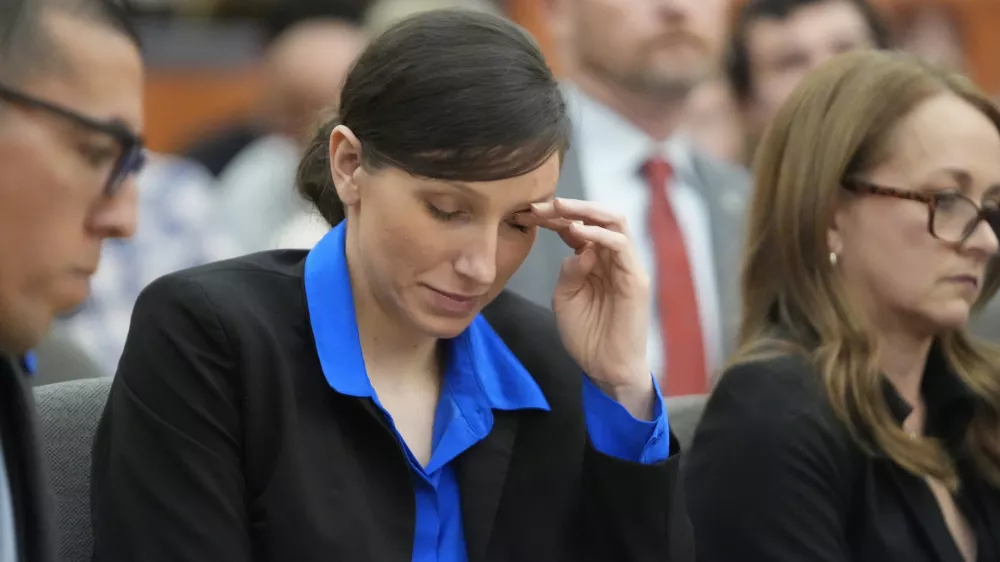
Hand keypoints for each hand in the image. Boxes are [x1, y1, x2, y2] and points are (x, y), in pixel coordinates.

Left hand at [516, 199, 654, 417]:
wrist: (606, 368)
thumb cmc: (587, 335)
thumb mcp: (566, 298)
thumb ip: (569, 270)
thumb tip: (576, 246)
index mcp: (595, 260)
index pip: (577, 227)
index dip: (552, 217)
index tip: (525, 213)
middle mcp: (613, 257)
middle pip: (597, 216)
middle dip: (568, 207)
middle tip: (540, 204)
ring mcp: (627, 265)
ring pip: (614, 221)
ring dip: (585, 211)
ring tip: (559, 208)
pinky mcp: (636, 278)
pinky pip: (620, 246)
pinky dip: (599, 235)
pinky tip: (577, 233)